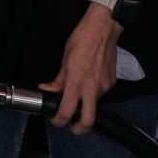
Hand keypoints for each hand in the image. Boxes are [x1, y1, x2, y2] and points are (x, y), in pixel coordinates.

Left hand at [39, 6, 120, 134]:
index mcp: (76, 82)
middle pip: (88, 121)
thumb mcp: (64, 60)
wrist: (103, 28)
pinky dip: (93, 92)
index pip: (66, 111)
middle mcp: (92, 88)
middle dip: (79, 129)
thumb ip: (57, 80)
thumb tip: (46, 90)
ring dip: (85, 104)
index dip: (59, 121)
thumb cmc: (82, 40)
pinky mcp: (111, 82)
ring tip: (79, 91)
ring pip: (94, 105)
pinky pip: (101, 93)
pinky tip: (89, 80)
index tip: (55, 120)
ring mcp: (104, 86)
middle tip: (71, 126)